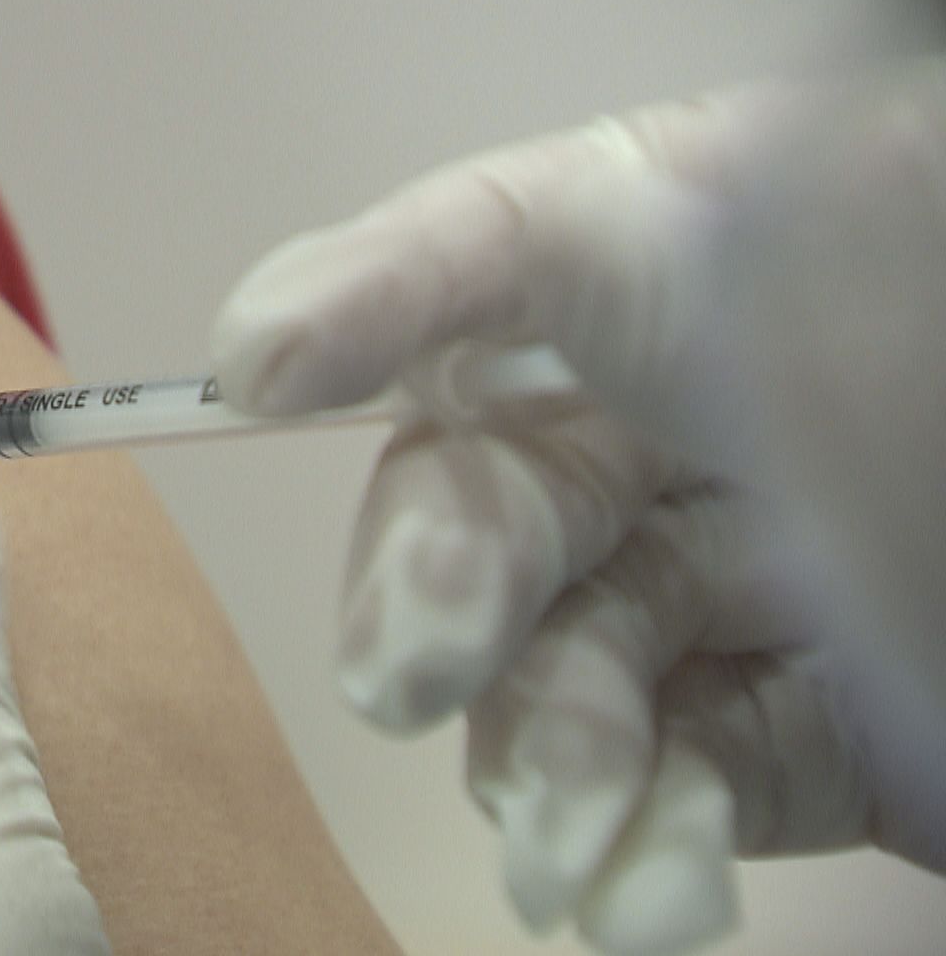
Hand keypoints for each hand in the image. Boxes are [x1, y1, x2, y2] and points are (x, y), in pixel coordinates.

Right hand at [211, 78, 943, 953]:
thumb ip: (467, 262)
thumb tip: (247, 351)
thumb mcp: (684, 238)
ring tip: (564, 845)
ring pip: (558, 675)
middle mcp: (666, 432)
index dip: (361, 324)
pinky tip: (650, 895)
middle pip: (485, 513)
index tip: (260, 381)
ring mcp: (723, 591)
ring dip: (541, 766)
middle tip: (411, 676)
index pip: (472, 287)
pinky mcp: (783, 735)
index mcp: (658, 273)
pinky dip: (648, 853)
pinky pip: (677, 787)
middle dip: (432, 600)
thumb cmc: (890, 303)